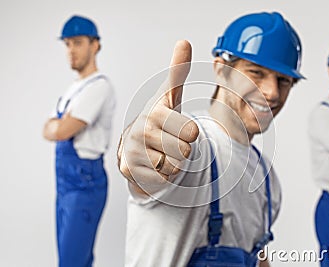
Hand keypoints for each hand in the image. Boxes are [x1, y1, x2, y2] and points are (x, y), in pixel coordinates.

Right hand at [118, 40, 198, 193]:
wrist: (135, 143)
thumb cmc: (158, 119)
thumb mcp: (170, 96)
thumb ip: (178, 71)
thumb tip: (184, 41)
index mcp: (155, 113)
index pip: (192, 133)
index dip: (189, 132)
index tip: (175, 125)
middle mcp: (141, 132)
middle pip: (184, 151)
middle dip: (181, 149)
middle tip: (167, 140)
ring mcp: (133, 152)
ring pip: (175, 167)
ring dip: (172, 162)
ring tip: (159, 151)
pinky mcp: (130, 171)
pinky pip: (163, 179)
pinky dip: (162, 175)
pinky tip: (152, 163)